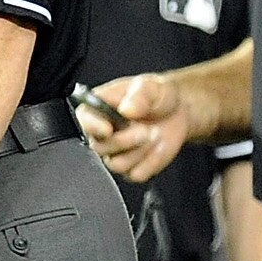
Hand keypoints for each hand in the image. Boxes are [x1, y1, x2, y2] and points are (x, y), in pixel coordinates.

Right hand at [79, 72, 200, 184]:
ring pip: (117, 164)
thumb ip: (139, 95)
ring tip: (155, 135)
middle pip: (99, 147)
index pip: (84, 118)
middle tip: (146, 129)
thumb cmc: (157, 96)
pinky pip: (136, 173)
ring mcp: (115, 152)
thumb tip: (126, 109)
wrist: (177, 111)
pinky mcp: (131, 167)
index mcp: (100, 107)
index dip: (92, 126)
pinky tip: (158, 147)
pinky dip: (152, 161)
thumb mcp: (151, 86)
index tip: (108, 129)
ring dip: (141, 151)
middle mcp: (103, 132)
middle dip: (125, 140)